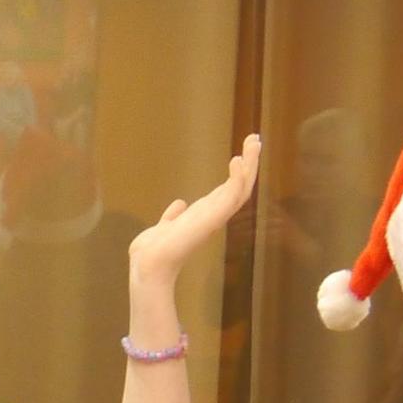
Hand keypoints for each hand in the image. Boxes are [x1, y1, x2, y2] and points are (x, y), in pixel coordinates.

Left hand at [126, 134, 262, 289]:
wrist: (148, 264)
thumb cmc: (153, 251)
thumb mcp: (164, 227)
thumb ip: (172, 217)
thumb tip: (178, 205)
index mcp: (205, 215)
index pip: (229, 190)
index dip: (238, 172)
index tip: (242, 151)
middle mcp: (214, 216)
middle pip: (241, 186)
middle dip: (250, 162)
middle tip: (255, 138)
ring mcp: (215, 217)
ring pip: (241, 188)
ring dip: (249, 164)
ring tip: (254, 142)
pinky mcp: (212, 219)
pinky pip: (231, 196)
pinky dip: (237, 179)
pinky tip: (238, 161)